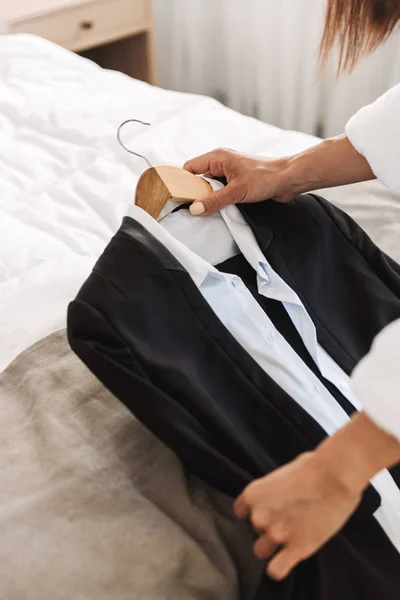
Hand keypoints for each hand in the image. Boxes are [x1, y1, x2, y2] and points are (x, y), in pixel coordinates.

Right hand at [183, 136, 375, 215]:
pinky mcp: (238, 182)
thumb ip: (213, 201)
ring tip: (205, 209)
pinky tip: (218, 209)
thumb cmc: (266, 177)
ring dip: (208, 197)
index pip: (190, 168)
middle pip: (198, 178)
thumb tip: (194, 208)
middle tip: (190, 207)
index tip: (177, 197)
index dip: (182, 182)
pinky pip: (221, 191)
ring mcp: (230, 172)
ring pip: (210, 186)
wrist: (289, 179)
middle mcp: (222, 163)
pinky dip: (218, 199)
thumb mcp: (236, 192)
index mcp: (217, 157)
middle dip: (194, 192)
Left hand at [234, 452, 361, 580]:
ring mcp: (276, 534)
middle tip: (288, 518)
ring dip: (273, 546)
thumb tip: (281, 494)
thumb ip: (275, 489)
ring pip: (261, 551)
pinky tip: (287, 559)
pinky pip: (276, 570)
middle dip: (269, 526)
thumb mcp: (284, 471)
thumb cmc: (314, 466)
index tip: (269, 509)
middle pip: (255, 529)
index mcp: (253, 494)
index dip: (255, 510)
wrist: (335, 477)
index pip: (241, 511)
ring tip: (290, 536)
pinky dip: (279, 567)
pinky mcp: (296, 549)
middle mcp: (259, 516)